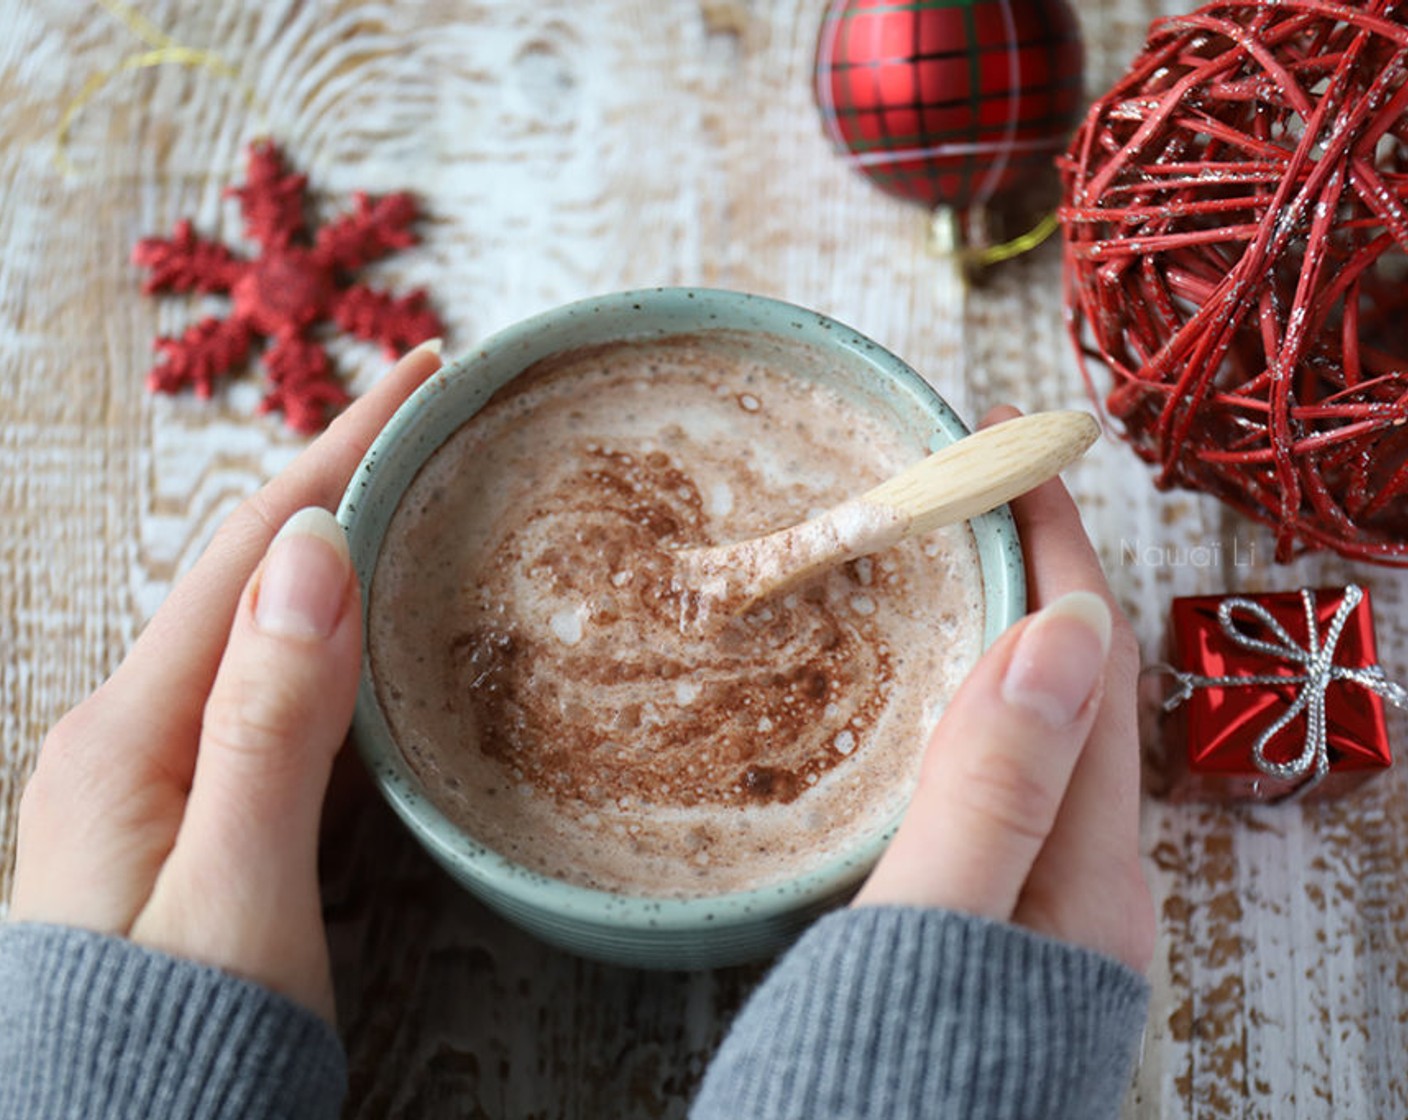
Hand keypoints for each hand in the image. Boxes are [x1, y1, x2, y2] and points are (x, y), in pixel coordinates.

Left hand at [9, 341, 443, 1022]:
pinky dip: (317, 620)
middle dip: (333, 475)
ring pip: (252, 618)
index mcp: (131, 732)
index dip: (342, 451)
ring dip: (325, 540)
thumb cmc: (173, 1049)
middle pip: (246, 566)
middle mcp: (126, 734)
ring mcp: (146, 772)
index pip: (256, 549)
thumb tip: (314, 555)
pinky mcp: (177, 811)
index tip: (421, 375)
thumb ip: (269, 721)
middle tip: (422, 416)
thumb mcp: (235, 884)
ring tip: (397, 488)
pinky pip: (255, 677)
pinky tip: (352, 618)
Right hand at [855, 406, 1154, 973]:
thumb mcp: (930, 940)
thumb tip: (1061, 635)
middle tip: (959, 491)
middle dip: (1028, 576)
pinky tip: (898, 689)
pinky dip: (950, 705)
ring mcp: (1024, 907)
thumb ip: (992, 797)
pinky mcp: (970, 922)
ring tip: (928, 558)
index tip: (1012, 452)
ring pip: (1022, 733)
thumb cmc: (873, 1094)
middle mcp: (1074, 889)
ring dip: (989, 633)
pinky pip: (980, 778)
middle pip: (1068, 692)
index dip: (1056, 551)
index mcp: (1084, 882)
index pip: (1087, 672)